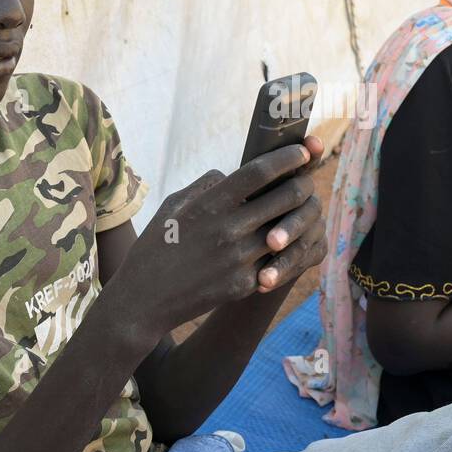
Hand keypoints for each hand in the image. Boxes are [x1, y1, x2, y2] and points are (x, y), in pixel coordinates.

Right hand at [109, 138, 324, 341]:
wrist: (144, 300)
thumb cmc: (157, 246)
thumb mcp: (174, 205)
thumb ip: (206, 185)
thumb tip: (232, 174)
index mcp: (211, 203)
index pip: (260, 171)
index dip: (287, 158)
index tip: (302, 152)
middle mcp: (229, 228)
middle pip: (285, 197)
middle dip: (303, 184)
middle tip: (307, 180)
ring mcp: (240, 259)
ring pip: (288, 230)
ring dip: (298, 219)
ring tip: (301, 210)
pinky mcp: (245, 285)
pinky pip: (277, 261)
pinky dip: (284, 250)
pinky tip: (286, 243)